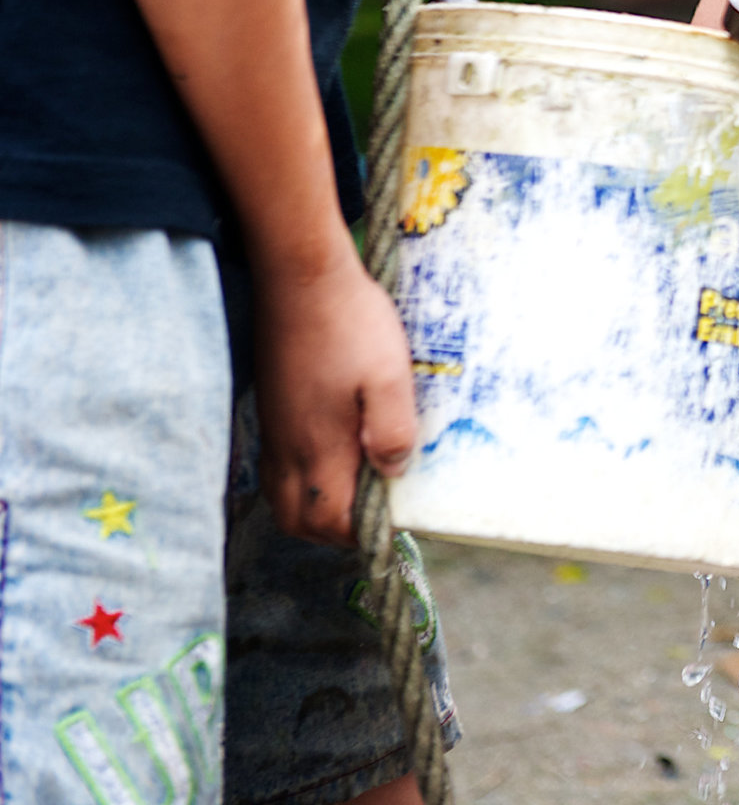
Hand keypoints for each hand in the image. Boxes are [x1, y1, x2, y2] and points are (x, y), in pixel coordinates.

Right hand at [253, 248, 417, 545]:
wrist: (300, 278)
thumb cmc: (351, 325)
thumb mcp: (390, 376)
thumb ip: (393, 431)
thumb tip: (393, 473)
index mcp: (318, 447)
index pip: (327, 520)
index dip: (358, 534)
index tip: (390, 522)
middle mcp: (287, 447)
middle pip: (298, 517)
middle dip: (332, 530)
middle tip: (371, 514)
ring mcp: (273, 428)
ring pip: (283, 493)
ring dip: (316, 505)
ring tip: (355, 489)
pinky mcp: (270, 407)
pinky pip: (277, 464)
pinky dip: (302, 478)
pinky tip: (330, 454)